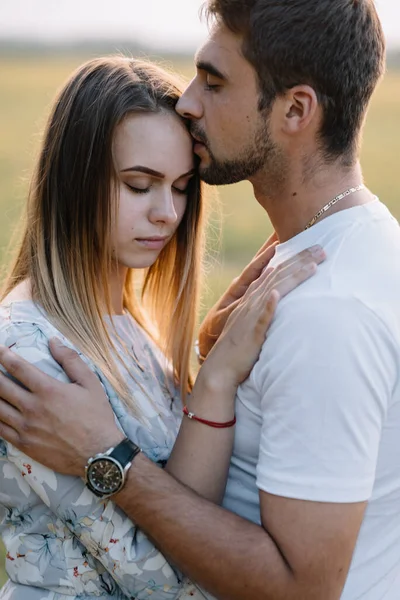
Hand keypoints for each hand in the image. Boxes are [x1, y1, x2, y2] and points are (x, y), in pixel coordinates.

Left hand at [0, 340, 123, 475]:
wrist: (98, 454)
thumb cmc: (97, 417)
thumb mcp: (91, 384)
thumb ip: (71, 360)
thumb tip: (54, 342)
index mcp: (48, 390)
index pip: (18, 367)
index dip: (3, 355)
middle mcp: (33, 407)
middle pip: (1, 386)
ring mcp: (26, 427)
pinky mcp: (23, 444)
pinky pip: (0, 429)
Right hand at [200, 245, 325, 388]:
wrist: (220, 368)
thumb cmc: (238, 348)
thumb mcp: (250, 322)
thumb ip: (261, 307)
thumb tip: (274, 294)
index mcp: (251, 298)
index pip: (275, 272)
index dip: (292, 258)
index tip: (309, 247)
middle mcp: (251, 302)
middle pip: (278, 275)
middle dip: (299, 260)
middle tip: (321, 248)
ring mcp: (251, 315)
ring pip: (273, 290)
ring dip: (292, 276)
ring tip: (312, 265)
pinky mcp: (252, 332)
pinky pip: (260, 317)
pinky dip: (268, 305)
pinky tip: (277, 294)